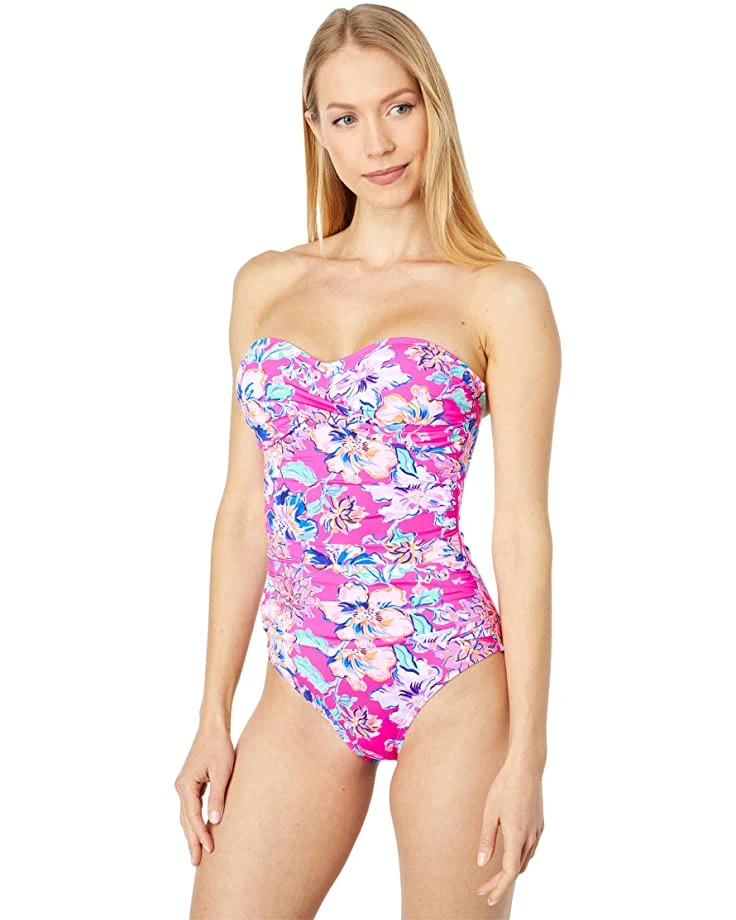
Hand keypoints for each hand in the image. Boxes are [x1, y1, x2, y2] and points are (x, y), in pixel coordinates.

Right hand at [174, 723, 234, 865]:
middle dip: (191, 841)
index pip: (193, 817)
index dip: (201, 835)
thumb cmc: (219, 747)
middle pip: (185, 820)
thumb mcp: (222, 772)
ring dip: (191, 833)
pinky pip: (190, 807)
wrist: (213, 728)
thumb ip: (218, 797)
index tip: (210, 850)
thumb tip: (215, 821)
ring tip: (197, 852)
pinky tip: (200, 829)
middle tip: (196, 863)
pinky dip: (194, 821)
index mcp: (186, 785)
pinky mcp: (190, 783)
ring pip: (186, 815)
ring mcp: (184, 785)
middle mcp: (181, 787)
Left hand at [475, 758, 544, 906]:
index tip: (487, 897)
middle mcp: (531, 837)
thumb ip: (486, 840)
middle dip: (500, 882)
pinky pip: (530, 849)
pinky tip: (510, 856)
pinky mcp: (540, 825)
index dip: (498, 888)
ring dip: (510, 871)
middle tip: (482, 888)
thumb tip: (481, 863)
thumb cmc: (505, 786)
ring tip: (494, 877)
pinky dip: (519, 858)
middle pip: (517, 869)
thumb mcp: (490, 812)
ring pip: (525, 860)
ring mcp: (538, 831)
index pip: (510, 872)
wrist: (526, 767)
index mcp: (517, 836)